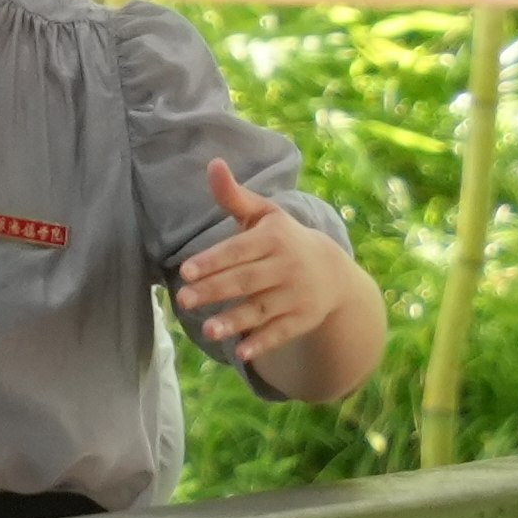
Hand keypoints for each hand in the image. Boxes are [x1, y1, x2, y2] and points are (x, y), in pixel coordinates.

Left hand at [173, 160, 360, 365]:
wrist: (333, 272)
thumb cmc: (283, 239)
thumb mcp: (263, 215)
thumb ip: (234, 196)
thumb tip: (212, 163)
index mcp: (274, 238)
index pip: (239, 251)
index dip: (214, 261)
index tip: (186, 270)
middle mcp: (287, 266)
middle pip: (245, 281)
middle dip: (214, 290)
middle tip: (183, 299)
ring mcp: (296, 295)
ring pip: (261, 309)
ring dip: (235, 321)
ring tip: (208, 330)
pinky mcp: (301, 320)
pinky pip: (280, 333)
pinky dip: (263, 344)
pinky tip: (241, 353)